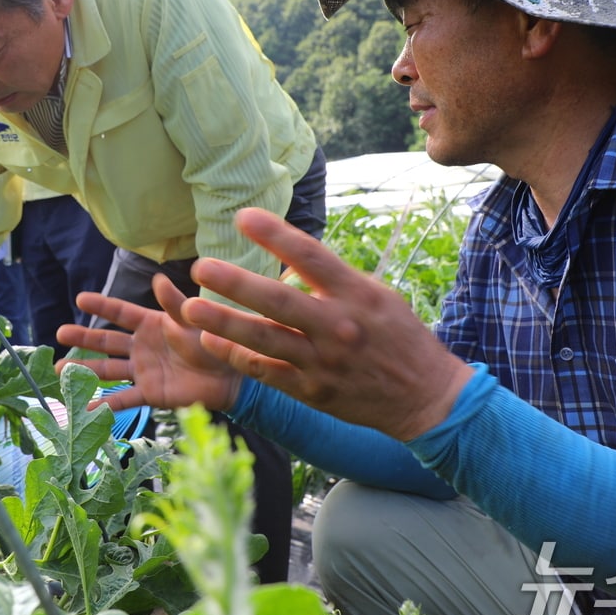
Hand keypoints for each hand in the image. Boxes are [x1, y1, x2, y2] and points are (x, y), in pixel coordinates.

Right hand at [56, 273, 243, 412]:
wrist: (230, 376)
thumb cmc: (213, 342)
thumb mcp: (193, 320)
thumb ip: (174, 304)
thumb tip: (158, 280)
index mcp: (151, 324)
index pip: (121, 312)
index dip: (101, 305)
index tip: (80, 297)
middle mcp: (141, 347)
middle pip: (106, 340)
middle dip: (83, 336)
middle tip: (60, 332)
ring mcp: (143, 371)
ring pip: (108, 368)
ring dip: (85, 369)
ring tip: (60, 369)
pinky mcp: (150, 393)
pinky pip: (124, 399)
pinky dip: (104, 405)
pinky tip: (84, 408)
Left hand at [179, 207, 470, 441]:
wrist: (425, 397)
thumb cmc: (398, 336)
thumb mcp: (376, 296)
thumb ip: (331, 281)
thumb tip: (284, 265)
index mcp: (357, 295)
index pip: (311, 256)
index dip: (275, 235)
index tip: (242, 216)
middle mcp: (338, 327)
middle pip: (279, 301)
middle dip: (236, 284)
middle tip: (200, 267)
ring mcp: (324, 363)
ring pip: (264, 341)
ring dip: (224, 323)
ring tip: (190, 308)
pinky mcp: (313, 392)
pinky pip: (266, 373)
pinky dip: (237, 357)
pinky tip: (210, 342)